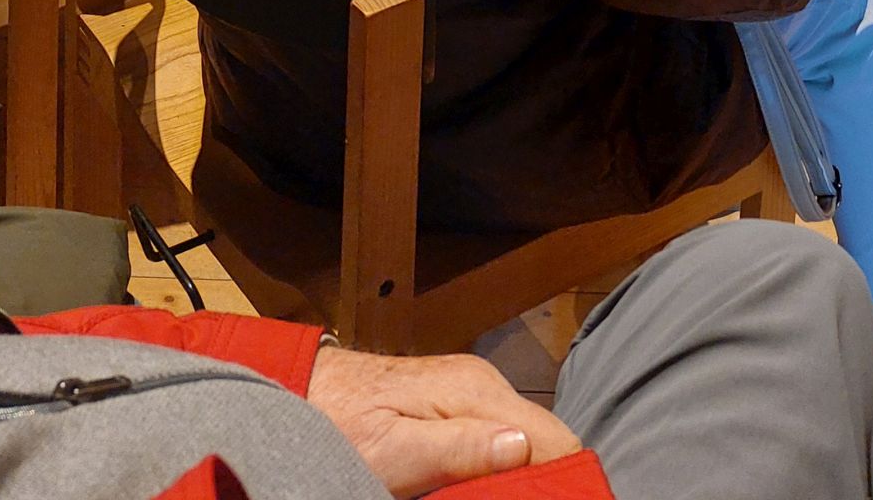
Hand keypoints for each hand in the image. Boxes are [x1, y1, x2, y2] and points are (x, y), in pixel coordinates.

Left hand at [306, 346, 579, 497]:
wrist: (310, 389)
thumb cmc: (342, 423)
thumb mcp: (395, 450)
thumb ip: (459, 447)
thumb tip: (522, 445)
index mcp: (475, 391)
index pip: (551, 436)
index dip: (562, 478)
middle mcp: (483, 384)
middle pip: (544, 439)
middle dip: (542, 480)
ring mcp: (473, 390)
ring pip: (525, 440)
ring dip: (521, 476)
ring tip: (503, 499)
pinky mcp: (461, 401)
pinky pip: (499, 436)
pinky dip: (501, 467)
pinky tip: (484, 487)